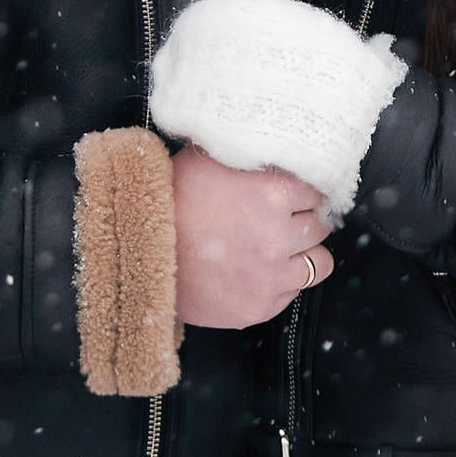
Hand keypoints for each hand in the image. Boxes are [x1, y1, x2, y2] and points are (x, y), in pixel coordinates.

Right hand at [171, 147, 333, 328]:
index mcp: (272, 193)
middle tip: (279, 222)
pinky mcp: (259, 307)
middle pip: (320, 226)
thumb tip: (274, 150)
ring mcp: (271, 275)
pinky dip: (280, 283)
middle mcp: (278, 236)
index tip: (289, 196)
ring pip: (319, 263)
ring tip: (278, 250)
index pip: (316, 191)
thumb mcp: (210, 160)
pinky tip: (256, 271)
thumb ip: (250, 158)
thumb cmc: (168, 199)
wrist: (136, 250)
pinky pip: (292, 294)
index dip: (300, 192)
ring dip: (303, 254)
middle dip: (302, 222)